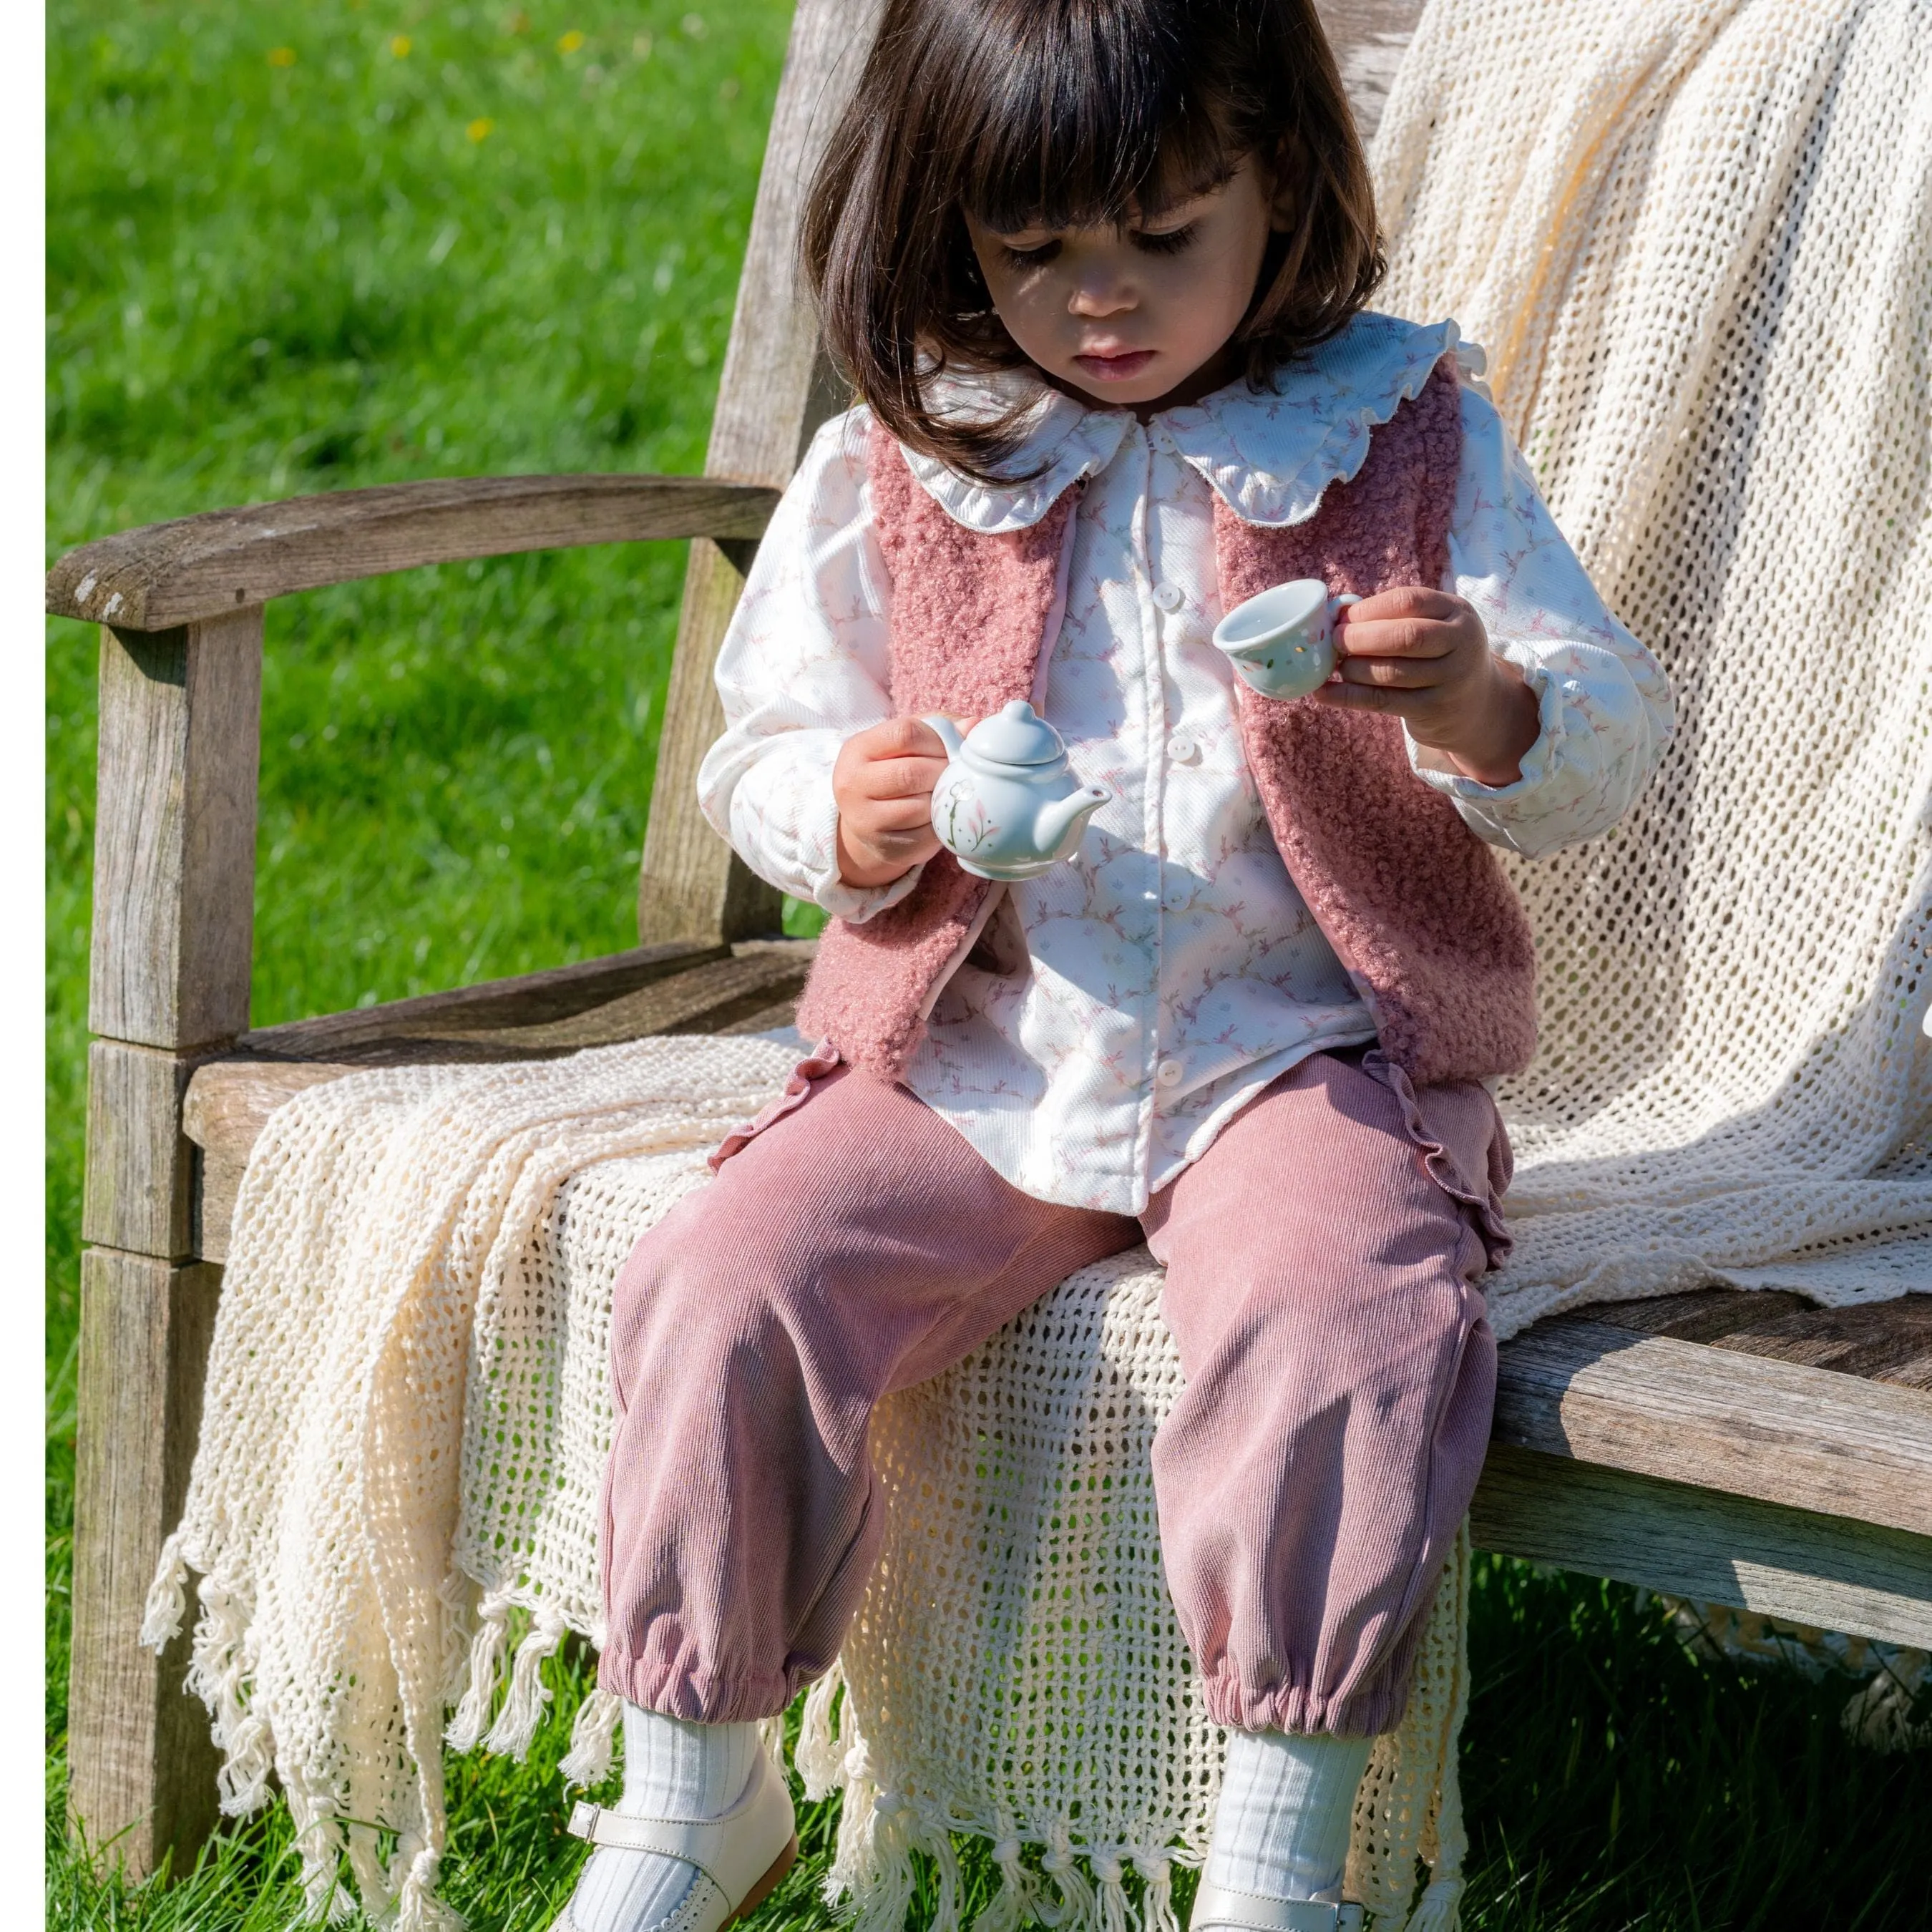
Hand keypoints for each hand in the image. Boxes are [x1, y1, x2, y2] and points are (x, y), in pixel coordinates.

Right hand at [833, 716, 951, 887]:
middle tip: (956, 774)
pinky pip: (925, 837)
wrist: (865, 823)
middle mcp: (853, 783)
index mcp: (858, 748)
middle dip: (943, 772)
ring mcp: (864, 819)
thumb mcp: (905, 744)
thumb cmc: (893, 772)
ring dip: (941, 800)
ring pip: (919, 807)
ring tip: (945, 795)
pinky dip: (940, 827)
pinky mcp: (884, 847)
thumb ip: (938, 728)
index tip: (952, 748)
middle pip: (911, 773)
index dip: (938, 740)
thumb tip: (975, 726)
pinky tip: (939, 818)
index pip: (905, 733)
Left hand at [1314, 586, 1540, 786]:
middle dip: (1361, 638)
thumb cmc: (1439, 655)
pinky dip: (1348, 697)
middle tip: (1334, 642)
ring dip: (1354, 669)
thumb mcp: (1431, 627)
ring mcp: (1451, 678)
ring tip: (1336, 666)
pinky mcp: (1434, 710)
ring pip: (1392, 672)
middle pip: (1405, 636)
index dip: (1369, 609)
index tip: (1342, 617)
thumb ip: (1394, 618)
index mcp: (1456, 611)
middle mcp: (1460, 641)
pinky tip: (1323, 693)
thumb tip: (1337, 615)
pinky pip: (1383, 701)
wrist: (1478, 703)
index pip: (1409, 601)